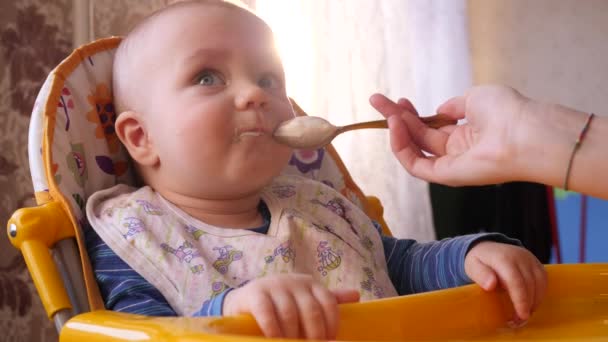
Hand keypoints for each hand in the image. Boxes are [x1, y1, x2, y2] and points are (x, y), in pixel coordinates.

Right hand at [223, 273, 359, 339]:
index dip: (332, 324)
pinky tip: (276, 340)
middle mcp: (294, 282)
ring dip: (293, 336)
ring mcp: (274, 286)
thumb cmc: (280, 303)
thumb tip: (356, 295)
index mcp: (310, 284)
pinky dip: (273, 330)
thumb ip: (328, 300)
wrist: (244, 301)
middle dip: (315, 334)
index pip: (328, 302)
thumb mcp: (304, 299)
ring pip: (290, 313)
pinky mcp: (255, 294)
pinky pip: (267, 313)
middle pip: (311, 310)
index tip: (331, 341)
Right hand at [369, 85, 529, 185]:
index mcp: (466, 134)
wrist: (525, 133)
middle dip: (397, 117)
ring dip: (396, 131)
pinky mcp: (446, 176)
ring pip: (414, 150)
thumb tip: (439, 111)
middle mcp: (457, 151)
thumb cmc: (507, 112)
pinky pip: (416, 165)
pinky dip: (402, 147)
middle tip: (377, 100)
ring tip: (385, 112)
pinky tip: (396, 126)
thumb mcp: (476, 98)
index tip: (400, 100)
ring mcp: (451, 164)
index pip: (431, 125)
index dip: (413, 113)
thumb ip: (454, 105)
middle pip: (418, 135)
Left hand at [464, 241, 546, 321]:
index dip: (520, 299)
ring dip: (535, 302)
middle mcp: (519, 256)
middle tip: (519, 321)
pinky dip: (539, 295)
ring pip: (540, 283)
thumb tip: (491, 285)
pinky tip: (530, 305)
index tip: (521, 315)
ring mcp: (530, 259)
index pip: (515, 280)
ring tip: (524, 315)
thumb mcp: (472, 267)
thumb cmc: (479, 262)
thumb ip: (480, 275)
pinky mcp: (537, 263)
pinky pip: (543, 281)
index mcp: (502, 258)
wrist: (488, 248)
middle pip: (529, 283)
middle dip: (527, 305)